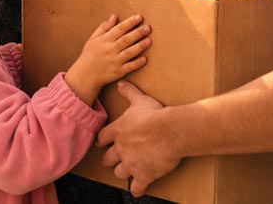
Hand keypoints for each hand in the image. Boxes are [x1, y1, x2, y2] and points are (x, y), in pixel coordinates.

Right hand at [64, 14, 150, 104]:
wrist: (85, 75)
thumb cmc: (89, 55)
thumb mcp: (93, 38)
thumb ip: (104, 27)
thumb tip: (114, 16)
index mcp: (104, 40)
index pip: (119, 29)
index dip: (129, 23)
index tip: (139, 17)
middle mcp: (110, 50)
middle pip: (126, 40)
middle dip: (138, 33)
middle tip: (148, 27)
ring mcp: (114, 61)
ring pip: (129, 52)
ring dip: (140, 46)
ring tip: (149, 40)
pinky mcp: (118, 72)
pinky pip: (129, 67)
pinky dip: (137, 63)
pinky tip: (145, 59)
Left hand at [97, 81, 178, 195]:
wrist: (171, 131)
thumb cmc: (156, 114)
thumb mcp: (140, 100)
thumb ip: (129, 92)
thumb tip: (121, 83)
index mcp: (118, 131)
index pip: (102, 138)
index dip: (102, 141)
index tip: (102, 143)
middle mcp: (121, 149)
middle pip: (108, 159)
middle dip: (110, 159)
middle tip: (114, 158)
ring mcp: (131, 164)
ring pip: (120, 172)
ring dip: (123, 172)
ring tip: (127, 171)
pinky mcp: (144, 175)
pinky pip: (136, 187)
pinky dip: (137, 189)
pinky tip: (138, 189)